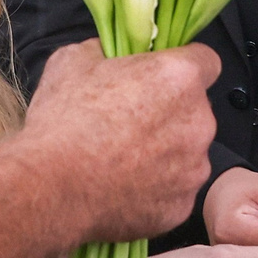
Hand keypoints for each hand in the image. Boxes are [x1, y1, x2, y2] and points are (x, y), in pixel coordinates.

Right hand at [23, 41, 219, 244]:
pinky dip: (156, 188)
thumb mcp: (72, 60)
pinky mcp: (182, 207)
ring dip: (165, 152)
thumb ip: (105, 50)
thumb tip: (109, 53)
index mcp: (179, 77)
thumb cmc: (63, 122)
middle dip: (170, 112)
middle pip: (195, 110)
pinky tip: (122, 186)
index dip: (183, 64)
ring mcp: (193, 168)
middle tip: (129, 120)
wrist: (51, 189)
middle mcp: (199, 122)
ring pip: (187, 152)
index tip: (161, 75)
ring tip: (122, 159)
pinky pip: (174, 190)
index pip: (206, 60)